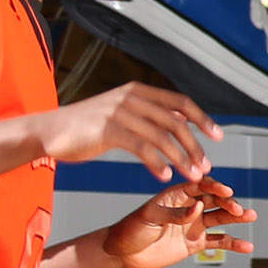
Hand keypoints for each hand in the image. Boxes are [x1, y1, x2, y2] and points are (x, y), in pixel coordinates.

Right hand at [37, 83, 223, 182]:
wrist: (50, 131)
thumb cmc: (87, 126)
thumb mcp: (121, 113)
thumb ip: (148, 115)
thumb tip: (179, 121)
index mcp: (138, 91)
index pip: (180, 102)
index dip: (202, 119)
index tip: (218, 136)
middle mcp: (132, 97)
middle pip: (175, 122)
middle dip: (194, 146)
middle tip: (204, 167)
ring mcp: (119, 112)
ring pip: (162, 137)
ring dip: (180, 159)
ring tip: (191, 176)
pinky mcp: (108, 130)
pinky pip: (141, 148)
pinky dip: (156, 163)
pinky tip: (164, 176)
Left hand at [97, 177, 255, 267]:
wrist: (122, 253)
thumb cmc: (131, 229)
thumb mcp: (150, 217)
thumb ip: (175, 213)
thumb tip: (198, 208)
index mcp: (177, 195)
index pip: (201, 186)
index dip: (215, 187)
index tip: (226, 191)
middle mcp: (189, 207)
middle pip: (215, 201)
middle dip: (229, 203)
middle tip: (239, 210)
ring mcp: (194, 224)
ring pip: (221, 218)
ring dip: (236, 217)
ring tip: (251, 216)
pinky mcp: (196, 243)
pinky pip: (218, 241)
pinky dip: (233, 243)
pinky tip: (246, 245)